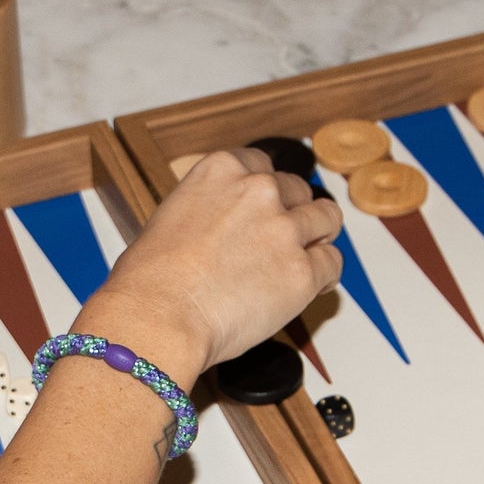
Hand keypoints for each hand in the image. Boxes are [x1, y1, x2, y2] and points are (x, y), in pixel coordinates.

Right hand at [79, 148, 341, 385]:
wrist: (158, 317)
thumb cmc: (150, 281)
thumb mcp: (172, 219)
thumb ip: (210, 212)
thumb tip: (225, 233)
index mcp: (223, 170)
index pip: (263, 167)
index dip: (268, 192)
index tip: (268, 208)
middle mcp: (259, 191)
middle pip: (298, 191)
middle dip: (293, 215)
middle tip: (283, 243)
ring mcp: (284, 230)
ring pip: (326, 219)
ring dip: (318, 238)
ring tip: (306, 260)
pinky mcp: (302, 272)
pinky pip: (332, 264)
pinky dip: (325, 276)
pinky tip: (312, 287)